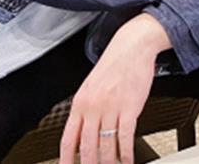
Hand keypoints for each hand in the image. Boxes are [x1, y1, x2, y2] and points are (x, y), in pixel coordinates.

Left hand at [59, 14, 169, 163]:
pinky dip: (127, 153)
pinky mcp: (130, 107)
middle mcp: (93, 107)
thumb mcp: (91, 87)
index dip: (66, 158)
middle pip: (87, 146)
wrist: (132, 46)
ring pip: (107, 145)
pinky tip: (128, 159)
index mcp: (80, 103)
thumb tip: (83, 133)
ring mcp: (111, 108)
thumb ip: (86, 110)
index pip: (69, 138)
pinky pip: (126, 137)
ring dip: (110, 161)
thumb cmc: (115, 65)